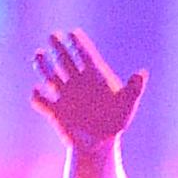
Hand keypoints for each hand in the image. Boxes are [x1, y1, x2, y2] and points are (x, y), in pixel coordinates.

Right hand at [30, 30, 146, 148]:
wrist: (99, 144)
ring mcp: (64, 96)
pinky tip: (36, 91)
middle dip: (59, 48)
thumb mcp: (127, 106)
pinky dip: (37, 96)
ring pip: (50, 76)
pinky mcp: (55, 111)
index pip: (85, 55)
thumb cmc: (115, 123)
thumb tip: (141, 73)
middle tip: (53, 35)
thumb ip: (133, 90)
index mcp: (94, 77)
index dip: (79, 43)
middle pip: (65, 60)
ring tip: (38, 55)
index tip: (73, 33)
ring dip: (44, 65)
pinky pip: (41, 101)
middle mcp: (77, 83)